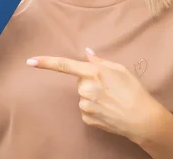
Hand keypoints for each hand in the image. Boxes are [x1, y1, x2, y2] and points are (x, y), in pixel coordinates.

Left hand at [26, 48, 161, 141]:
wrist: (142, 119)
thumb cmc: (134, 91)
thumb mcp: (120, 70)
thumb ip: (100, 61)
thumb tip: (87, 54)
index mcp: (93, 73)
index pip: (65, 65)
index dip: (46, 63)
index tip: (30, 61)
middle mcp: (86, 89)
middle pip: (80, 82)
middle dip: (91, 82)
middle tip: (110, 88)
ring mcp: (85, 106)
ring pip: (83, 96)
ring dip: (94, 96)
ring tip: (112, 100)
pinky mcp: (87, 119)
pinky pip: (86, 110)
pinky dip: (95, 109)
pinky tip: (108, 110)